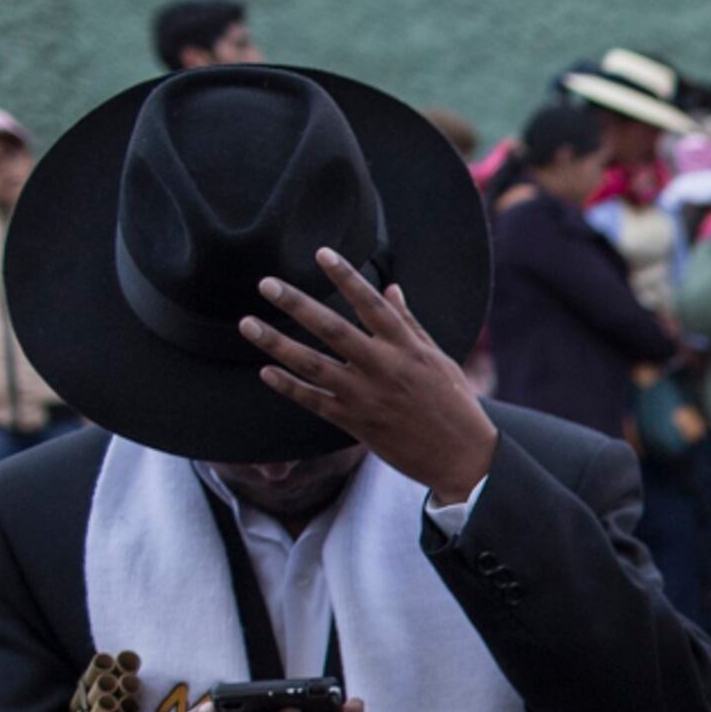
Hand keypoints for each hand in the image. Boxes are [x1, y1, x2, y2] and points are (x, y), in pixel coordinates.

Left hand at [241, 249, 500, 503]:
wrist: (462, 457)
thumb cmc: (454, 404)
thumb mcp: (438, 358)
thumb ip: (409, 324)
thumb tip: (391, 288)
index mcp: (407, 348)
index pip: (371, 304)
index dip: (346, 277)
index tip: (321, 254)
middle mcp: (383, 367)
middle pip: (331, 329)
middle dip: (296, 304)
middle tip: (266, 284)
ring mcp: (366, 396)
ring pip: (312, 365)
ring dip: (277, 343)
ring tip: (248, 325)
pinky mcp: (356, 423)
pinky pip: (314, 401)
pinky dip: (288, 387)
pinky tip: (265, 372)